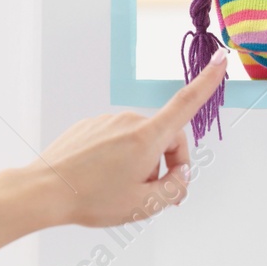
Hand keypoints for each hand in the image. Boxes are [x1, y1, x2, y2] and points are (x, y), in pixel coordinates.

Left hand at [28, 49, 228, 228]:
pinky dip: (119, 158)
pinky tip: (101, 180)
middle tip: (154, 195)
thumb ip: (173, 189)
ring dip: (141, 163)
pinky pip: (116, 140)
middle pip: (165, 137)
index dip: (208, 82)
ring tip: (120, 191)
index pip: (186, 104)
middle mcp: (128, 121)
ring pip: (139, 141)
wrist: (44, 191)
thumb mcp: (144, 205)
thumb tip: (180, 175)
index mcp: (146, 137)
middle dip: (166, 163)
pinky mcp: (89, 126)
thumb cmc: (92, 199)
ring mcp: (106, 121)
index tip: (222, 59)